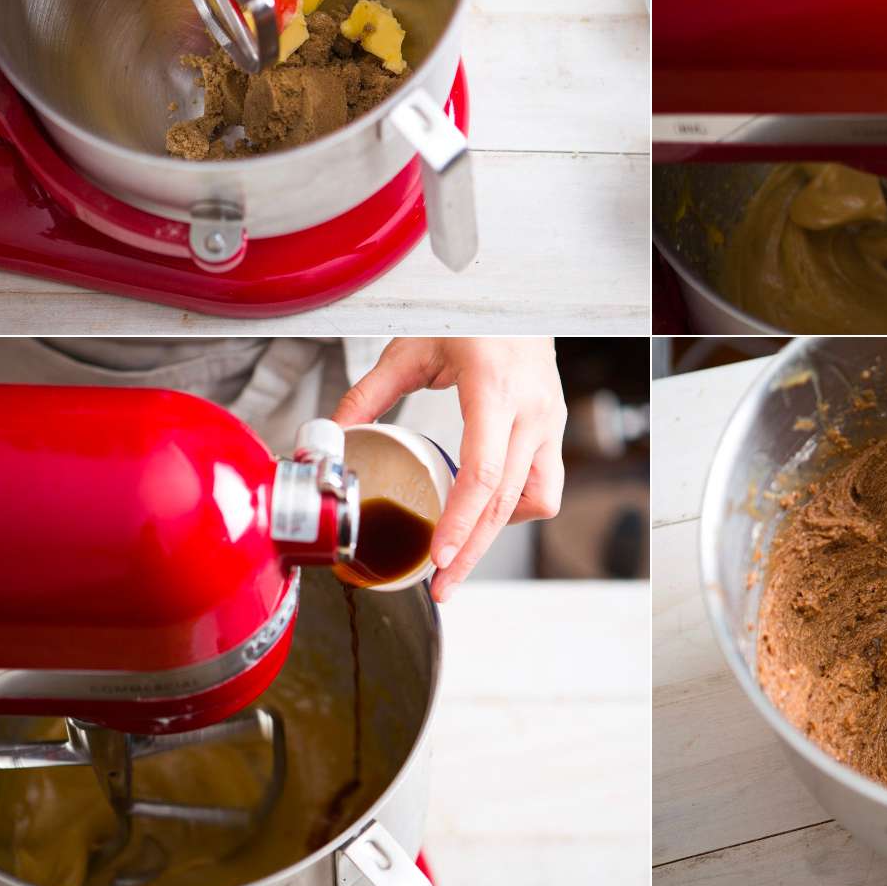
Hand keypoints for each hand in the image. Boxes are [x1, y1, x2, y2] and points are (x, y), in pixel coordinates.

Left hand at [333, 338, 566, 601]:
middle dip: (472, 551)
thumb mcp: (411, 349)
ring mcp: (549, 422)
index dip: (462, 521)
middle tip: (441, 586)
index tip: (440, 557)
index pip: (483, 470)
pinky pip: (544, 485)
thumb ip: (368, 394)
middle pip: (505, 501)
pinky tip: (486, 510)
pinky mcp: (553, 429)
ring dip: (499, 531)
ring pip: (535, 499)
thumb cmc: (469, 318)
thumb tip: (333, 436)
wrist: (519, 299)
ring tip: (462, 550)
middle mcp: (530, 410)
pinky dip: (517, 506)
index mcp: (494, 389)